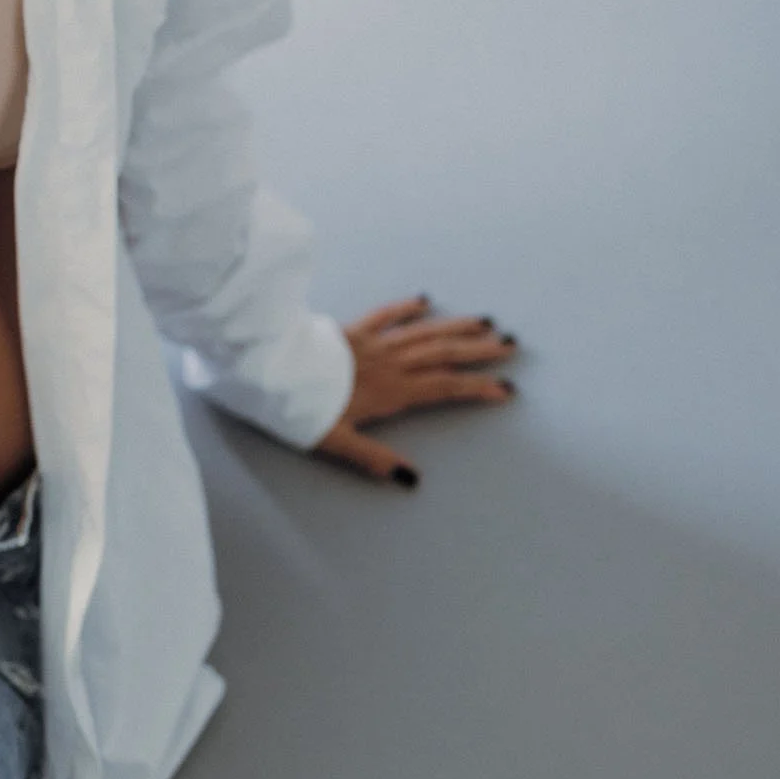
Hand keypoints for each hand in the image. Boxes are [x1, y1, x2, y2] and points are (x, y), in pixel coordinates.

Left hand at [311, 294, 519, 487]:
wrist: (269, 369)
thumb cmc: (299, 408)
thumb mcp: (336, 442)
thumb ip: (374, 458)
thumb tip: (410, 478)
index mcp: (390, 392)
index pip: (444, 388)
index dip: (477, 388)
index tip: (506, 389)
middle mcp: (389, 364)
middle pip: (442, 354)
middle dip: (479, 351)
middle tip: (510, 345)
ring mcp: (371, 343)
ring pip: (423, 332)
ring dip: (455, 327)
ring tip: (485, 323)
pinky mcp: (351, 330)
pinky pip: (385, 315)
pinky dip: (406, 308)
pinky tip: (424, 300)